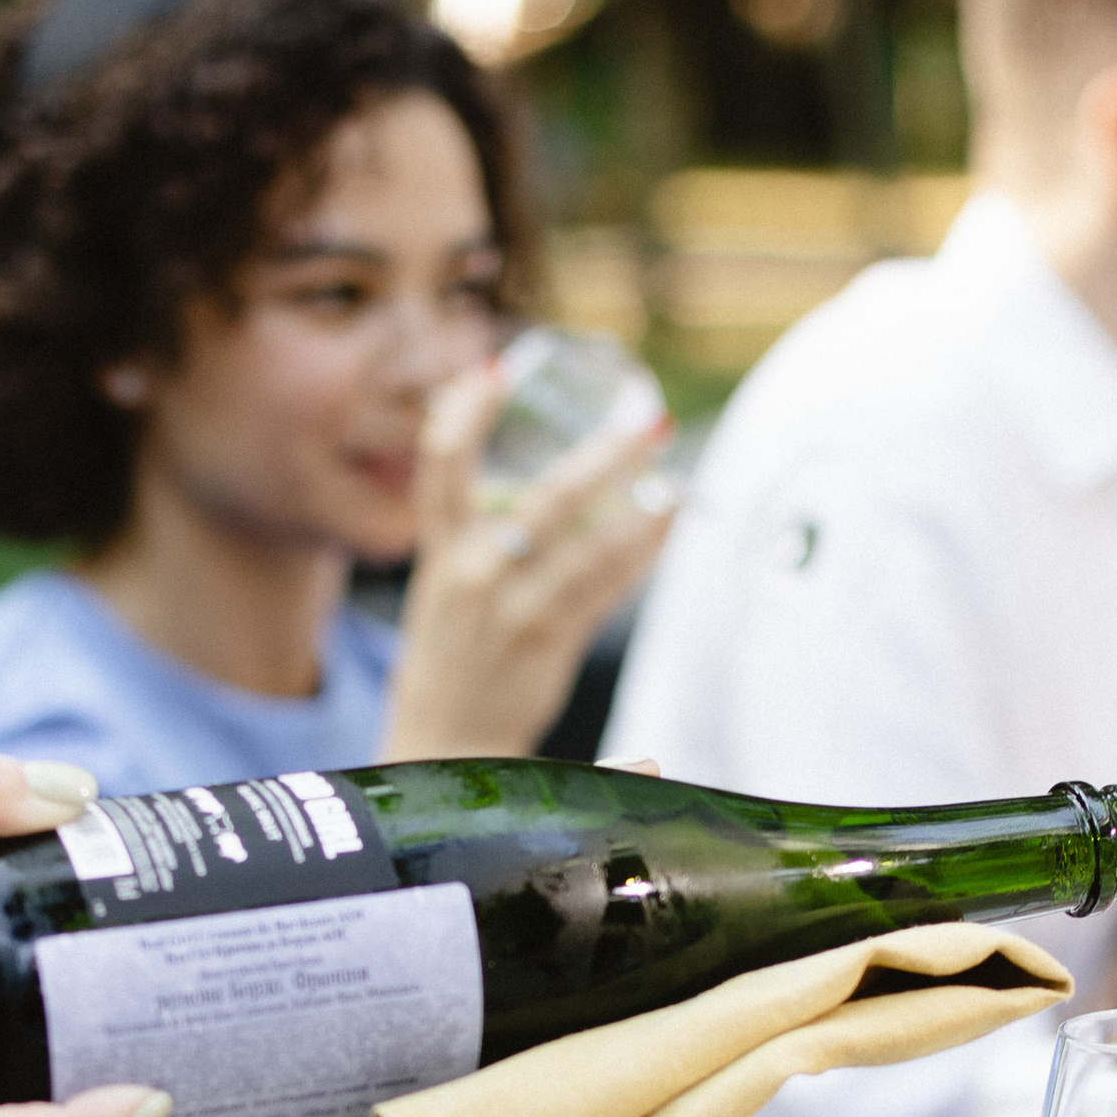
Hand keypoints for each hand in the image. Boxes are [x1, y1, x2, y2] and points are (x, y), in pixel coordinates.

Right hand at [378, 356, 672, 760]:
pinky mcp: (548, 643)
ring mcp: (514, 611)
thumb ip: (479, 535)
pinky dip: (638, 552)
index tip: (497, 370)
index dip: (464, 412)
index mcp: (440, 553)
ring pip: (587, 548)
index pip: (440, 466)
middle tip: (649, 422)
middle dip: (603, 456)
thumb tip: (534, 483)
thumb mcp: (445, 588)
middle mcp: (474, 576)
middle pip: (544, 501)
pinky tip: (665, 525)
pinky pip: (604, 588)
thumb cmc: (452, 659)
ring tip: (676, 479)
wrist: (441, 746)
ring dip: (640, 509)